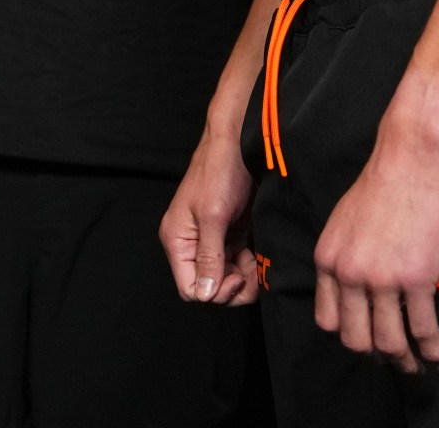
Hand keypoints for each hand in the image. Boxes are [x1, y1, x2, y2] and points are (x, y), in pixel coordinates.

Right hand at [160, 125, 262, 304]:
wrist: (239, 143)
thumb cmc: (219, 171)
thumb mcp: (213, 215)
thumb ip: (208, 256)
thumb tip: (205, 294)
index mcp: (178, 240)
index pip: (190, 288)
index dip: (213, 291)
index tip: (234, 277)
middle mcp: (192, 244)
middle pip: (209, 287)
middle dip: (232, 287)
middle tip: (250, 273)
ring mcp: (212, 241)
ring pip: (226, 279)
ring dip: (245, 279)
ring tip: (258, 264)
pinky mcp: (230, 236)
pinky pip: (238, 265)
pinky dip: (251, 267)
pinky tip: (260, 258)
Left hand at [312, 129, 438, 374]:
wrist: (413, 157)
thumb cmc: (385, 183)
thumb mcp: (346, 221)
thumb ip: (345, 255)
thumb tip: (355, 286)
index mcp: (327, 258)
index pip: (327, 319)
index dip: (349, 336)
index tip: (368, 341)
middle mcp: (348, 274)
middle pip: (355, 339)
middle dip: (377, 358)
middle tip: (396, 361)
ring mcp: (381, 279)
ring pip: (389, 343)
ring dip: (406, 363)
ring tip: (421, 368)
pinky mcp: (416, 278)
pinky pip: (422, 330)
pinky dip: (433, 351)